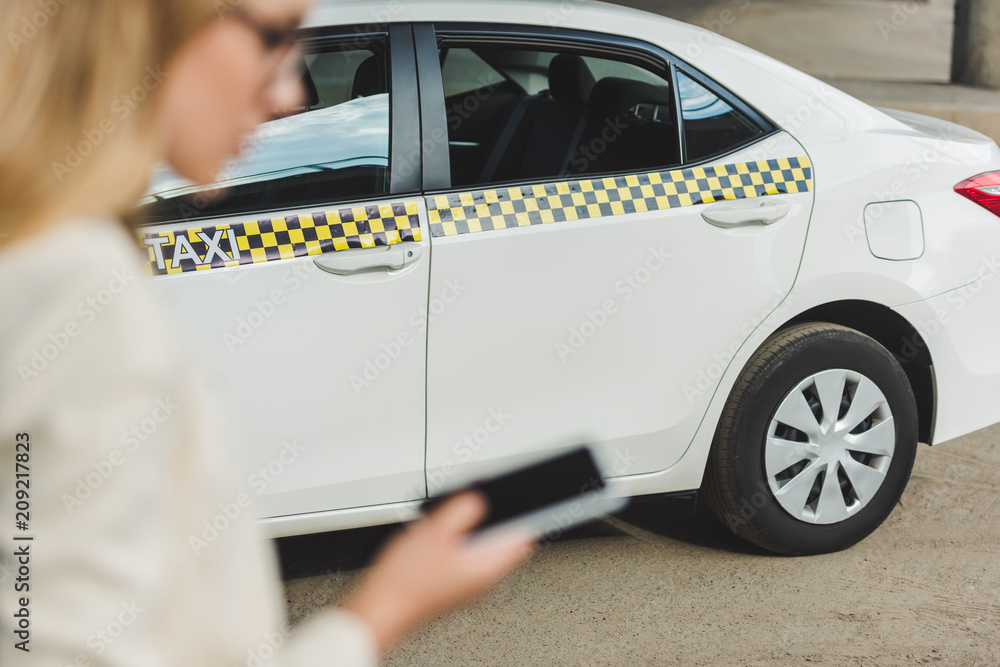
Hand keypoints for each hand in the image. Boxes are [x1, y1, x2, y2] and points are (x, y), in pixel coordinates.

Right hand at [339, 491, 536, 653]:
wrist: (380, 608)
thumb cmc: (404, 582)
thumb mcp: (434, 532)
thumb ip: (462, 510)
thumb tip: (479, 499)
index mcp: (486, 569)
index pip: (523, 539)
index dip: (523, 515)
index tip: (518, 500)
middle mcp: (483, 581)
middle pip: (502, 542)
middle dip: (493, 520)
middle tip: (478, 504)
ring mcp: (468, 585)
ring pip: (483, 549)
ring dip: (473, 531)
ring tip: (451, 520)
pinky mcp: (453, 585)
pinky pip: (466, 558)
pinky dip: (458, 543)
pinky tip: (438, 536)